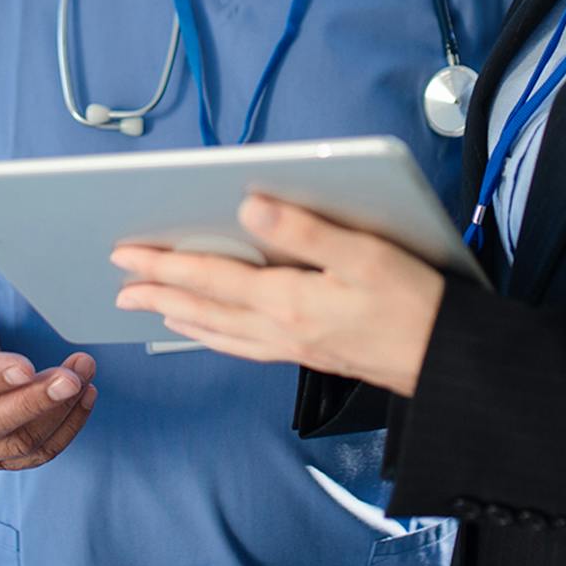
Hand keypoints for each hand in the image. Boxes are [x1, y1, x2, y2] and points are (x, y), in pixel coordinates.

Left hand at [110, 195, 444, 396]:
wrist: (445, 360)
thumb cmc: (413, 303)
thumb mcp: (363, 252)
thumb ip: (303, 229)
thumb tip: (248, 205)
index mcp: (288, 300)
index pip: (211, 277)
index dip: (165, 264)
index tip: (126, 254)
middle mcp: (280, 329)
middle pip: (204, 309)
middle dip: (159, 294)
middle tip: (120, 285)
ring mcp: (292, 347)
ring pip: (219, 332)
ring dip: (180, 318)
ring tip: (151, 309)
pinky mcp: (307, 354)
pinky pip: (243, 346)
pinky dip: (214, 337)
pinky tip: (210, 332)